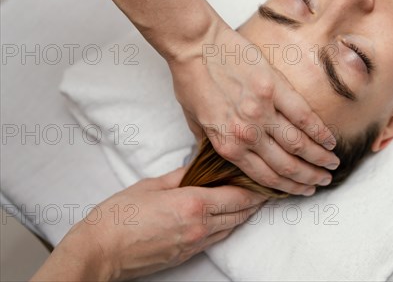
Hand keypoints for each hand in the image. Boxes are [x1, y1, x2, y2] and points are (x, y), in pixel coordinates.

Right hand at [31, 167, 264, 281]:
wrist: (100, 252)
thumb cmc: (119, 216)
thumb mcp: (152, 185)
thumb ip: (182, 175)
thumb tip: (199, 166)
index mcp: (193, 205)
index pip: (237, 197)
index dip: (255, 189)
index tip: (264, 180)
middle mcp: (200, 226)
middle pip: (239, 213)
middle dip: (255, 201)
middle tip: (264, 188)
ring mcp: (195, 244)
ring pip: (231, 227)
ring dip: (243, 214)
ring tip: (251, 200)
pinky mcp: (187, 255)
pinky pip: (216, 238)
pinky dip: (227, 225)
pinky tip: (227, 216)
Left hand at [168, 21, 339, 195]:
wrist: (194, 45)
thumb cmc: (191, 80)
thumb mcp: (194, 122)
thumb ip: (212, 143)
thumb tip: (227, 158)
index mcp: (227, 145)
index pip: (264, 176)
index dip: (288, 187)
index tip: (303, 190)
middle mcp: (247, 134)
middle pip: (286, 165)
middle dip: (308, 178)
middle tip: (323, 181)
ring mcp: (262, 111)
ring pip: (298, 144)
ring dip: (318, 158)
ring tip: (331, 164)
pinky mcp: (275, 88)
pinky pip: (303, 116)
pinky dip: (320, 131)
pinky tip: (330, 140)